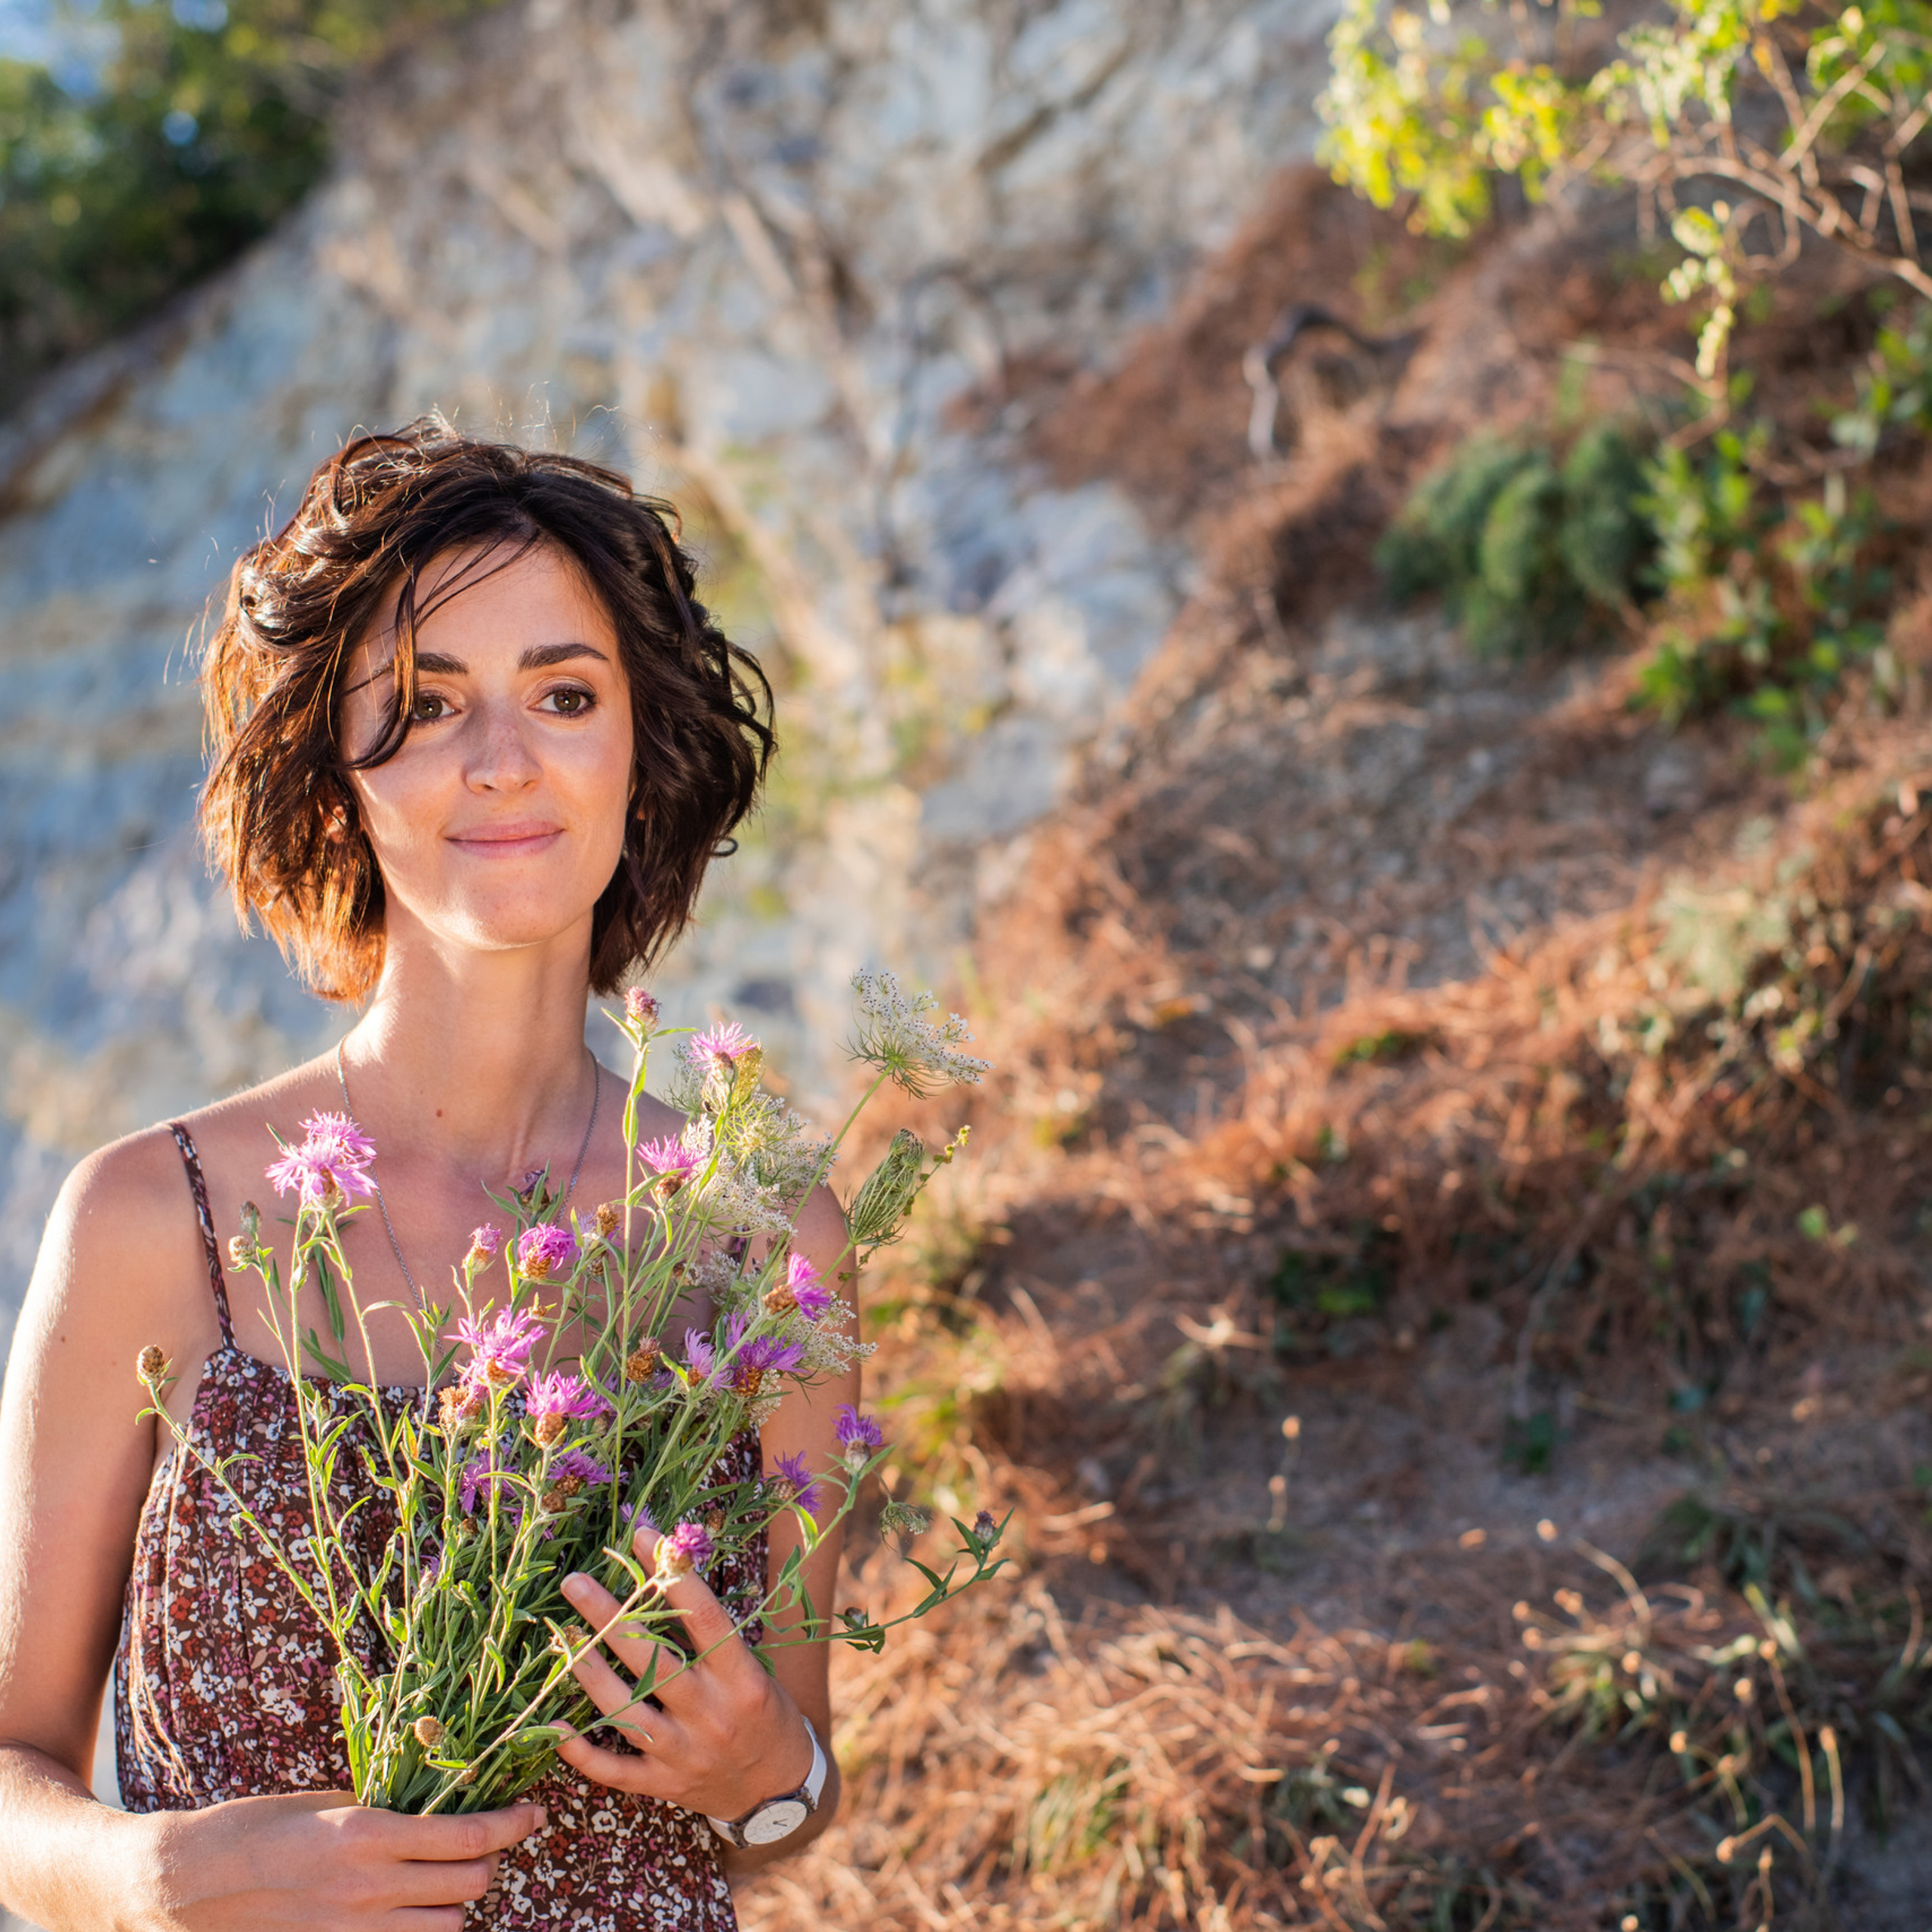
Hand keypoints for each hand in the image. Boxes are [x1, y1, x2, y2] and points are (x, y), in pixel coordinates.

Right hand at [138, 1789, 544, 1930]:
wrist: (181, 1884)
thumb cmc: (253, 1827)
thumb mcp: (327, 1804)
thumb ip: (386, 1812)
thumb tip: (435, 1808)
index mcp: (369, 1834)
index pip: (470, 1836)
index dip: (512, 1823)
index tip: (534, 1810)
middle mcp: (369, 1889)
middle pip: (471, 1886)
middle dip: (490, 1863)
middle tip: (487, 1841)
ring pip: (446, 1927)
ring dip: (454, 1904)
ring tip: (441, 1879)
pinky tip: (410, 1912)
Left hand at [555, 1524, 813, 1820]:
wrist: (779, 1789)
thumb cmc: (764, 1711)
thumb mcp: (752, 1668)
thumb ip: (711, 1633)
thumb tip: (666, 1570)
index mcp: (742, 1678)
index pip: (704, 1619)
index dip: (673, 1576)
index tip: (642, 1537)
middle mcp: (712, 1715)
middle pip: (654, 1661)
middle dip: (611, 1618)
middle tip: (575, 1581)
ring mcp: (684, 1754)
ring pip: (626, 1711)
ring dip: (590, 1672)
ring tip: (563, 1636)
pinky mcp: (663, 1785)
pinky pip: (614, 1770)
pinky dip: (581, 1751)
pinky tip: (553, 1724)